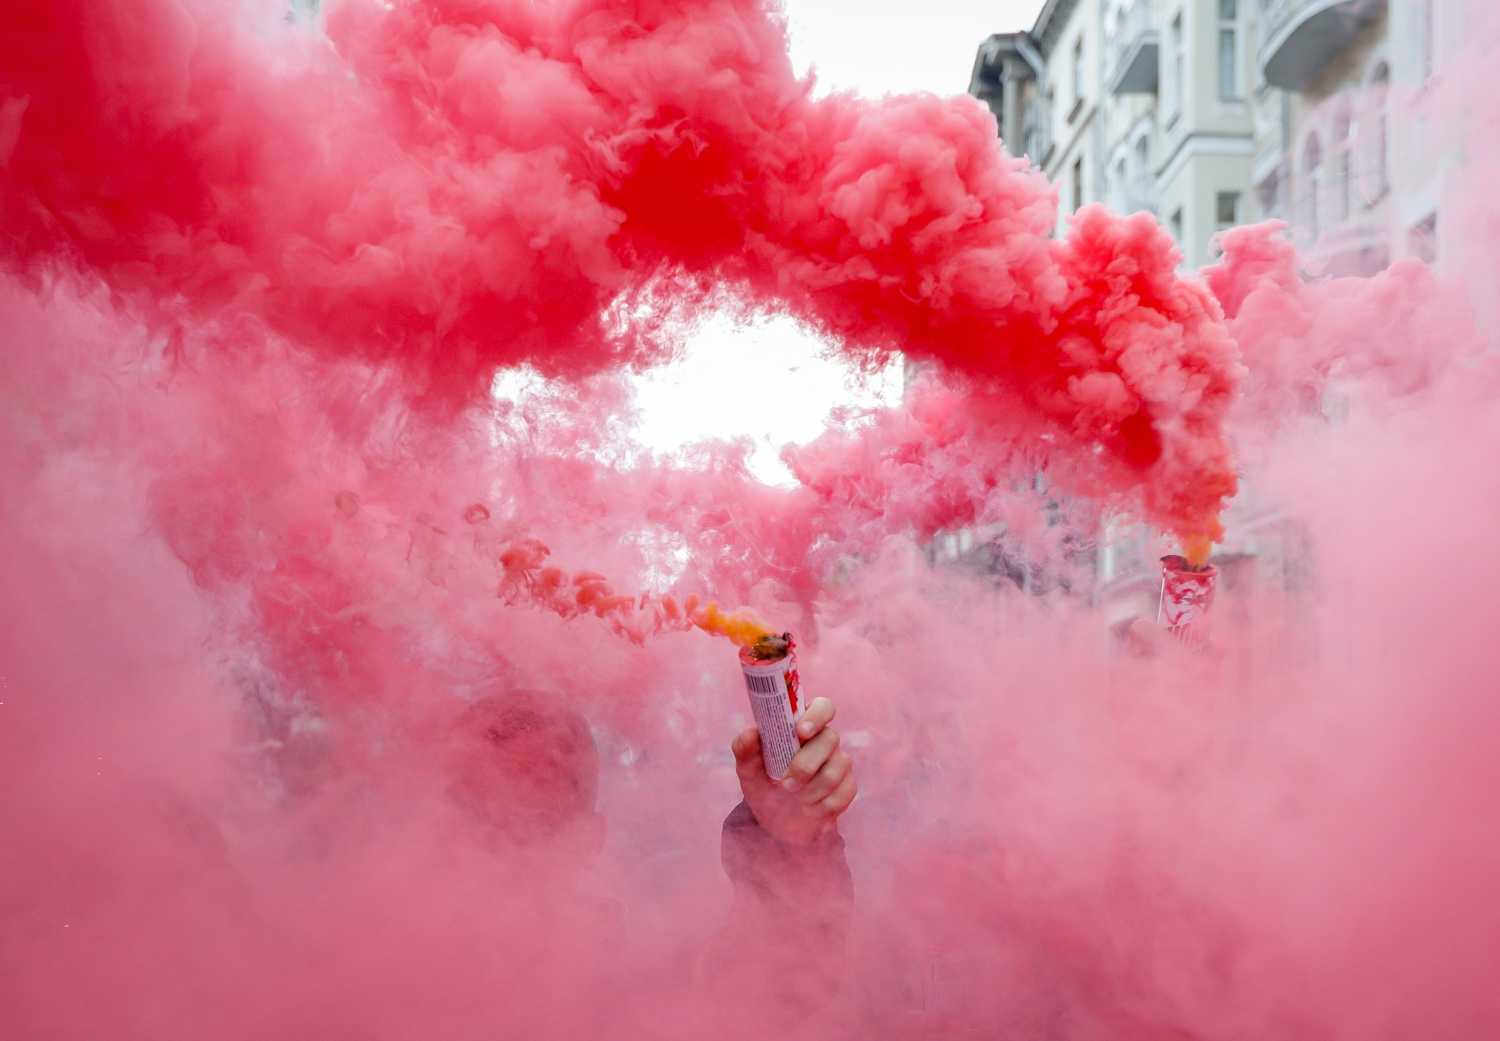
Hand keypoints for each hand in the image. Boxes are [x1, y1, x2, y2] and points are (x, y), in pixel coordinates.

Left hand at [731, 697, 856, 845]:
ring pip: (834, 771)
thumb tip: (751, 732)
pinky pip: (842, 794)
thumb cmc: (763, 785)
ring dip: (809, 791)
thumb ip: (745, 749)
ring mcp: (840, 763)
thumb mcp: (748, 770)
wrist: (777, 821)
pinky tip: (809, 808)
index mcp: (802, 726)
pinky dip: (820, 806)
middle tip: (785, 784)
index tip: (800, 732)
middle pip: (829, 739)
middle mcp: (825, 740)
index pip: (822, 706)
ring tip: (794, 798)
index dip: (816, 715)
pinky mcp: (848, 787)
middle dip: (805, 765)